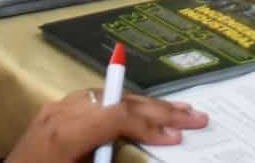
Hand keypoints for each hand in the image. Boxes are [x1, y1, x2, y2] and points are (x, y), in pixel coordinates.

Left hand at [2, 88, 205, 162]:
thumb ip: (111, 158)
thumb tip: (148, 150)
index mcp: (65, 133)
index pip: (117, 116)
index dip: (151, 126)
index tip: (177, 138)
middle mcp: (62, 112)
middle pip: (120, 102)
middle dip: (161, 111)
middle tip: (197, 117)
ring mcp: (58, 108)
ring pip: (111, 97)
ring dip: (147, 105)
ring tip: (181, 110)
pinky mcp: (56, 111)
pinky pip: (98, 101)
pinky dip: (126, 106)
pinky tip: (147, 111)